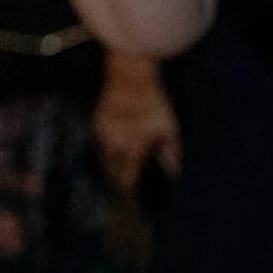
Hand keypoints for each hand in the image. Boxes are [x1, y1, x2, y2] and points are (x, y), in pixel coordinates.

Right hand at [93, 54, 182, 192]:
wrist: (129, 74)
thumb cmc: (152, 102)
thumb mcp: (168, 127)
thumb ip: (171, 151)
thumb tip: (174, 171)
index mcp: (129, 147)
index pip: (127, 176)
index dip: (131, 188)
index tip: (135, 197)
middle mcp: (111, 143)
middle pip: (112, 169)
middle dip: (120, 179)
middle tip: (128, 186)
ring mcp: (102, 131)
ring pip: (104, 156)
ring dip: (112, 165)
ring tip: (121, 170)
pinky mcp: (98, 119)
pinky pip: (101, 142)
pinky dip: (108, 150)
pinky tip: (115, 149)